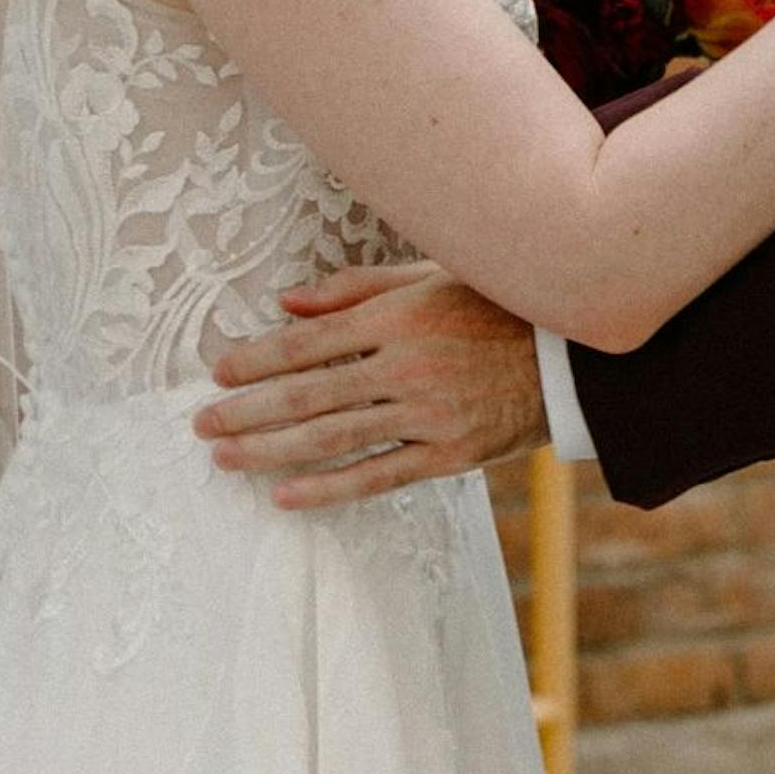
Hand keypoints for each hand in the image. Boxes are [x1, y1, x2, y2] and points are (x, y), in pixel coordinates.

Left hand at [195, 261, 547, 509]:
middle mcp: (408, 364)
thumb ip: (356, 290)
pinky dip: (328, 488)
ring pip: (332, 437)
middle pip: (308, 393)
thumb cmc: (497, 307)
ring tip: (225, 459)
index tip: (218, 373)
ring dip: (270, 450)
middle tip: (202, 424)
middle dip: (247, 410)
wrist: (572, 357)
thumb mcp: (431, 279)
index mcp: (400, 315)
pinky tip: (285, 495)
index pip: (308, 342)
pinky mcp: (448, 454)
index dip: (257, 359)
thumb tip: (286, 303)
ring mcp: (428, 414)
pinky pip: (377, 475)